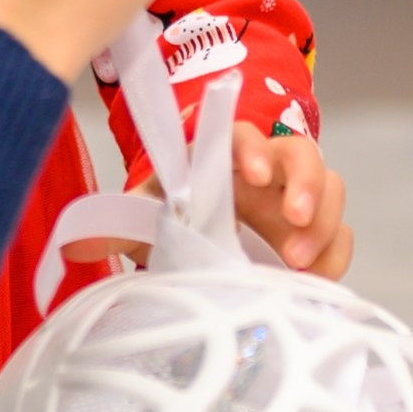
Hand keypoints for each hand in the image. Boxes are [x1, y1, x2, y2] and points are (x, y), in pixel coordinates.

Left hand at [66, 123, 351, 278]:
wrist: (204, 249)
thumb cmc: (176, 219)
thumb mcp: (149, 218)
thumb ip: (120, 225)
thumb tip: (71, 249)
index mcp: (223, 155)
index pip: (241, 133)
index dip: (250, 146)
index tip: (252, 172)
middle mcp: (267, 169)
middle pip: (300, 151)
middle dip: (303, 180)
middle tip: (291, 218)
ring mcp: (296, 199)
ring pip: (330, 185)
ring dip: (322, 218)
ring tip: (299, 261)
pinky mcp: (316, 233)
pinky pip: (341, 233)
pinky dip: (334, 253)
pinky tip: (316, 278)